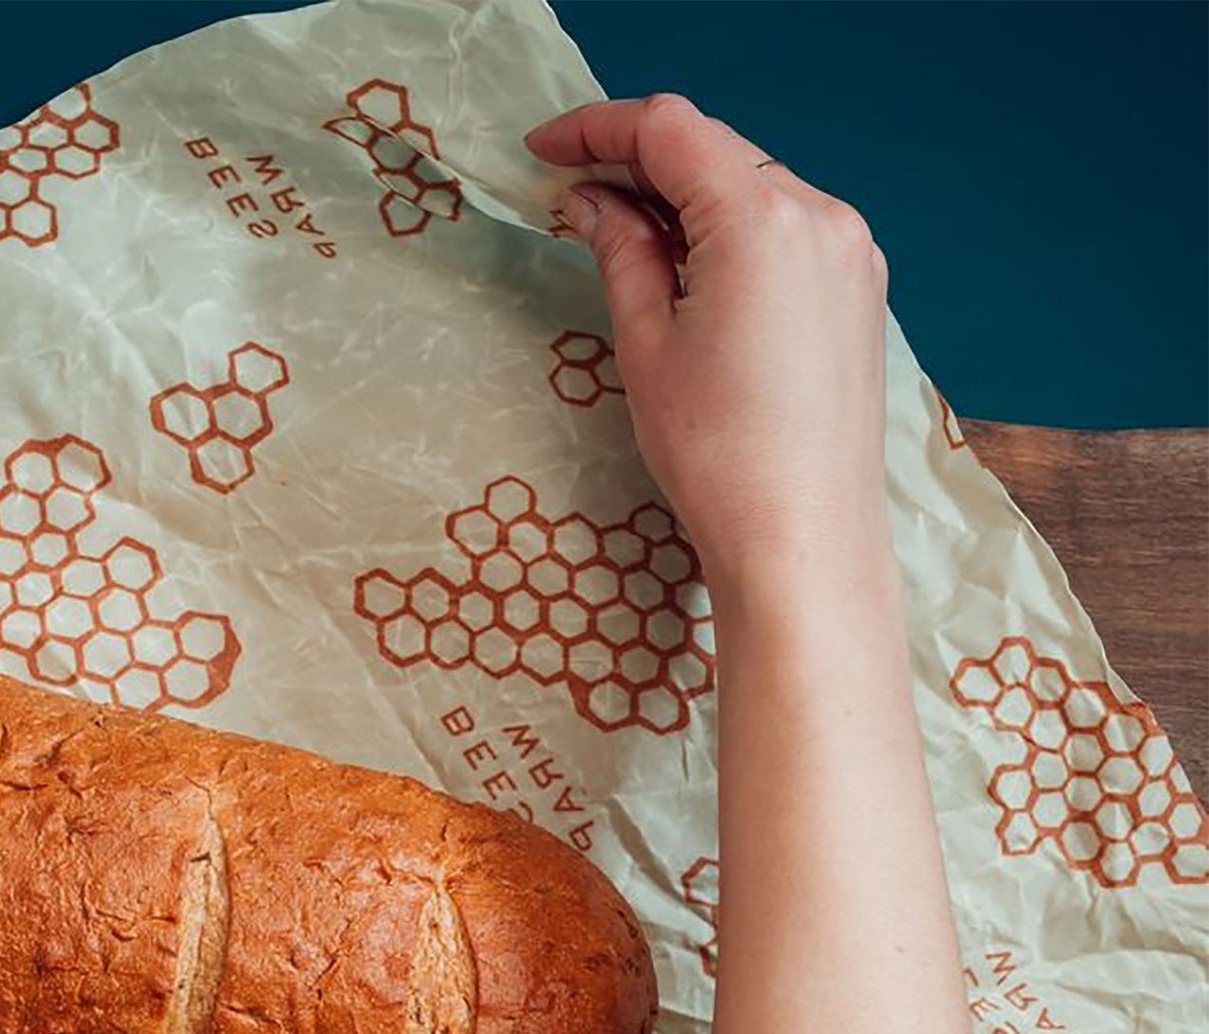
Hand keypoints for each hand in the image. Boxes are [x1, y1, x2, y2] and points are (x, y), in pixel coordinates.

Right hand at [527, 96, 890, 578]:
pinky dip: (730, 229)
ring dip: (686, 196)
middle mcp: (820, 214)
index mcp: (762, 218)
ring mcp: (849, 250)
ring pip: (752, 185)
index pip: (670, 129)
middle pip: (715, 149)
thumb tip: (594, 202)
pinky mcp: (857, 288)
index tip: (545, 149)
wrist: (802, 536)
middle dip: (640, 161)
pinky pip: (786, 228)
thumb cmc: (719, 454)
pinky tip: (687, 267)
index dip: (597, 128)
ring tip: (623, 237)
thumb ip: (622, 252)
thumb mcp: (647, 345)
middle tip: (572, 195)